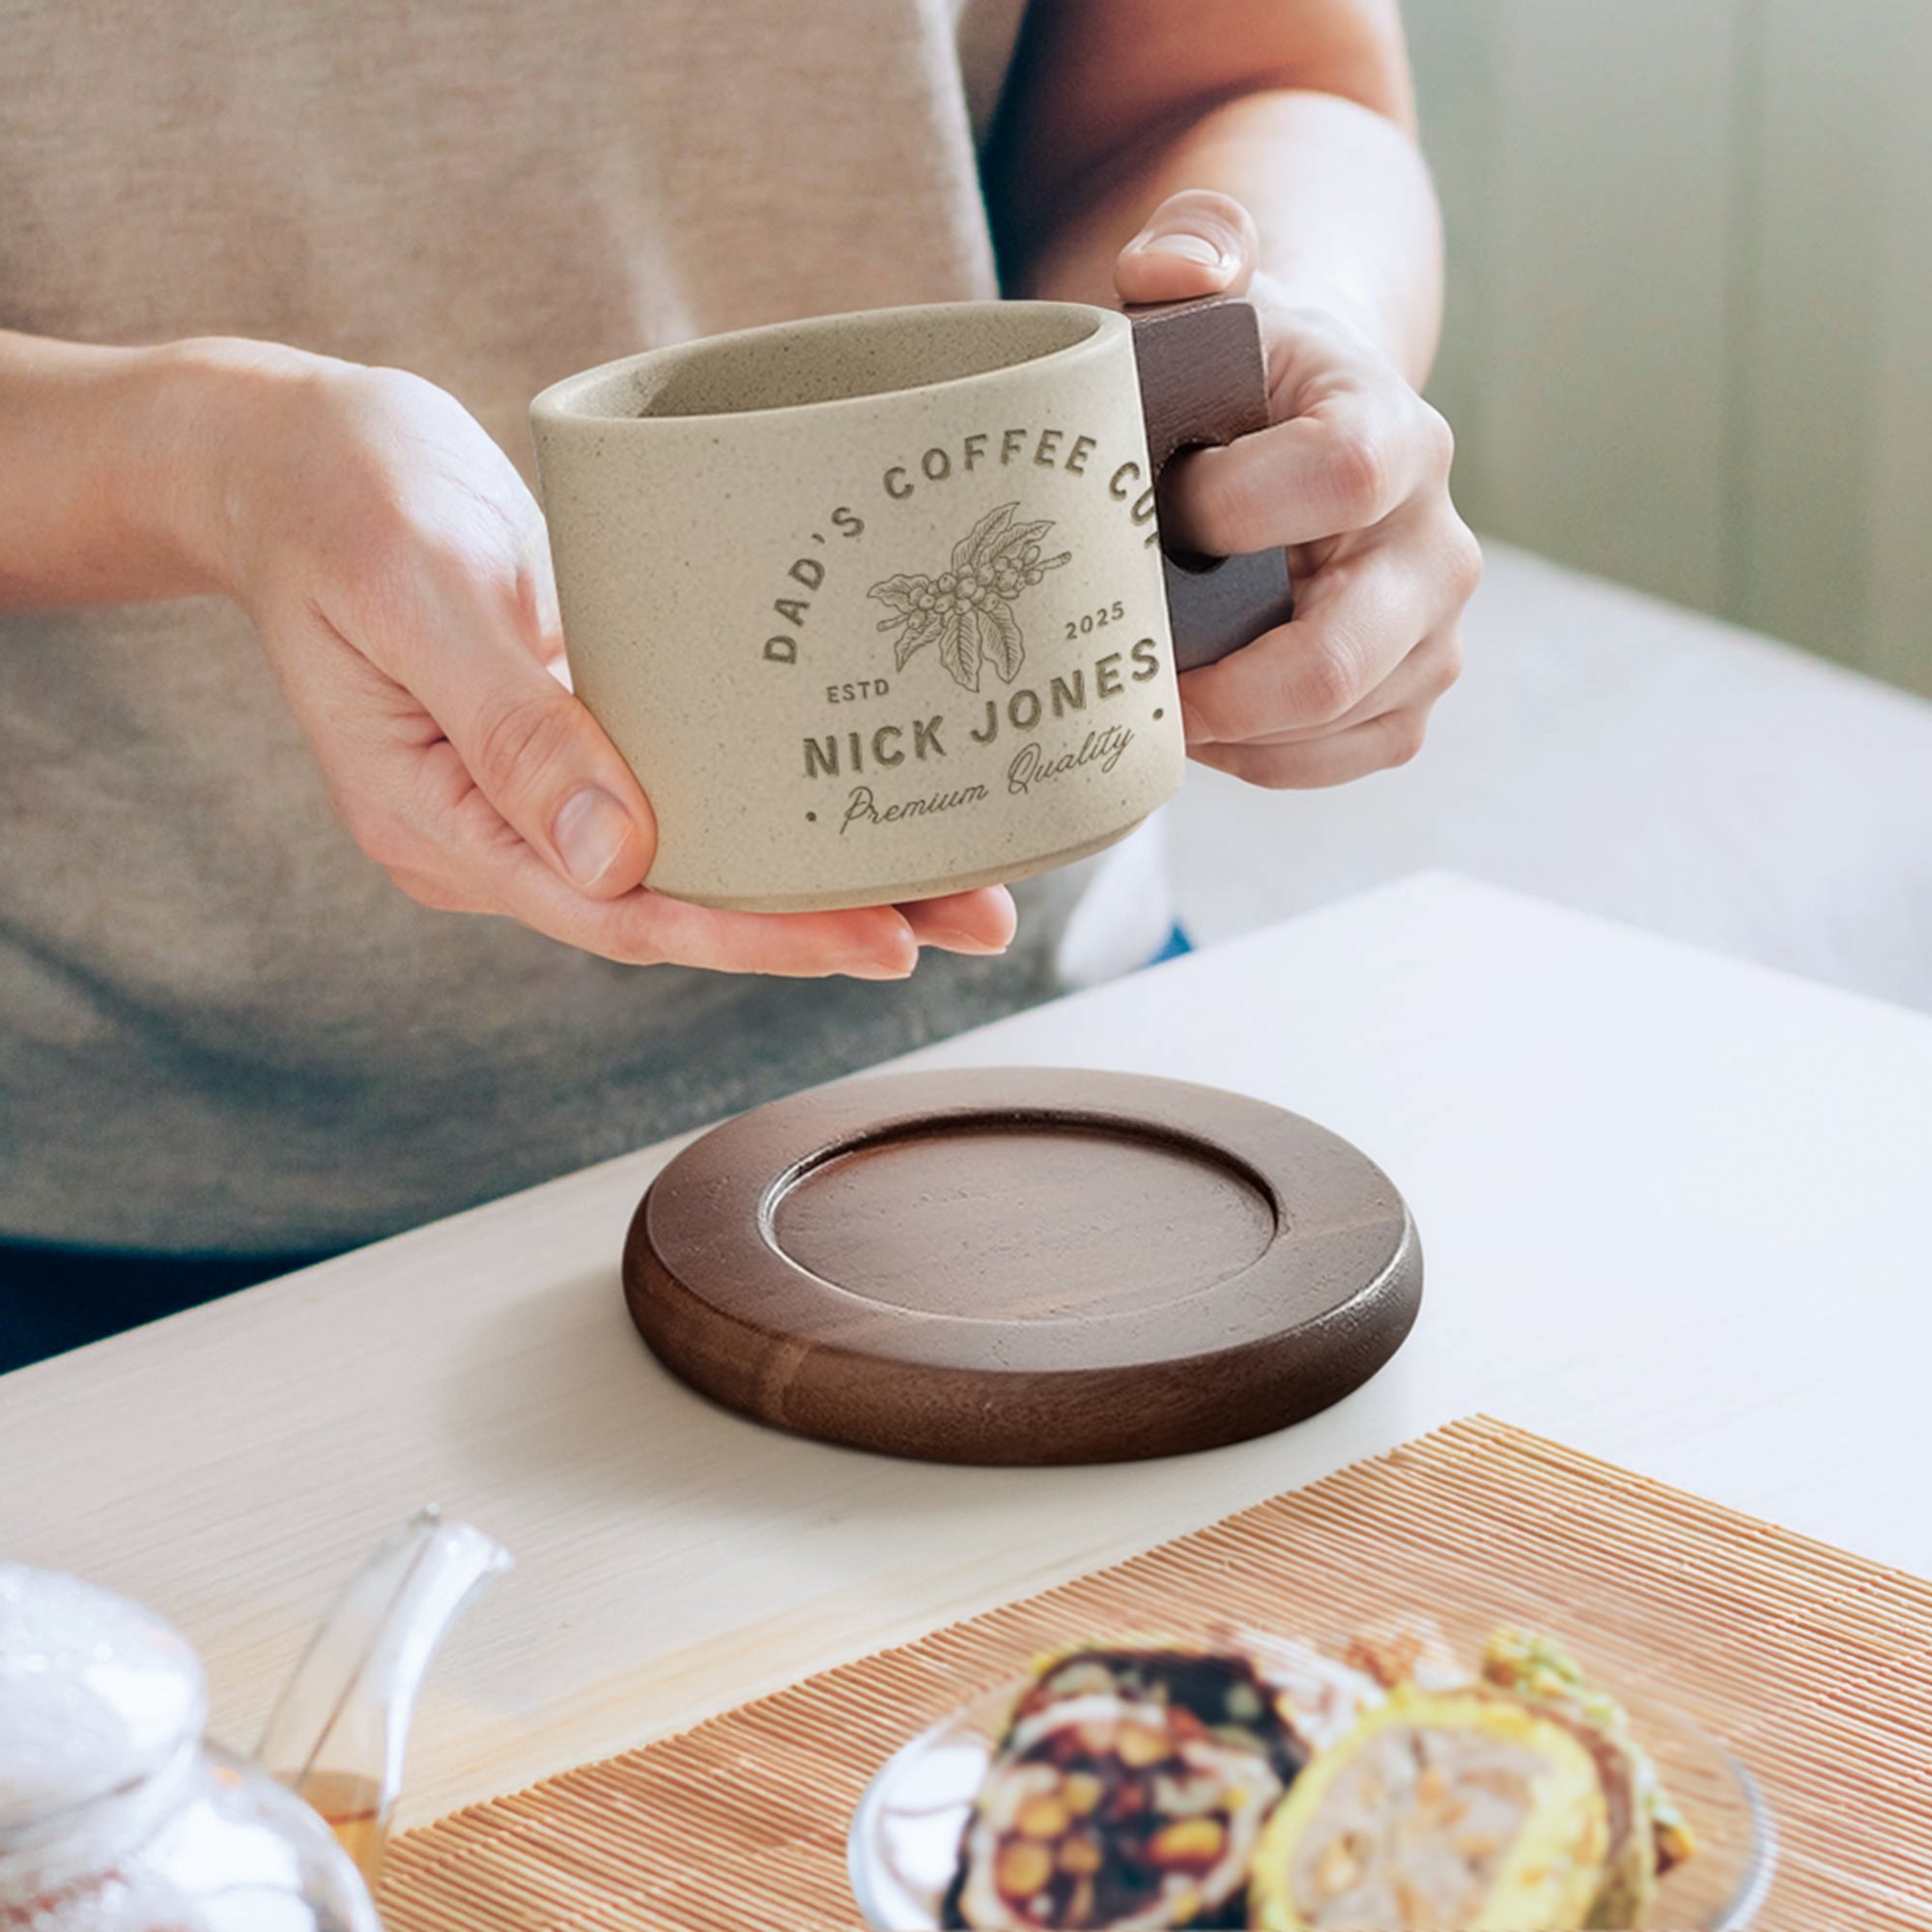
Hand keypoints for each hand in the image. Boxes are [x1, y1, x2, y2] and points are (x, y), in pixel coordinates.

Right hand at [181, 343, 1012, 974]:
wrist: (290, 453)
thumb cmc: (338, 495)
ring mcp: (535, 799)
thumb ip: (509, 723)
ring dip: (822, 876)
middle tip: (974, 923)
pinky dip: (775, 812)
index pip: (621, 914)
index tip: (879, 937)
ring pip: (696, 866)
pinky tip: (863, 807)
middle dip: (827, 922)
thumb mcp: (415, 587)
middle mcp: (497, 838)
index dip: (756, 935)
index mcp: (442, 828)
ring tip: (959, 884)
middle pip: (679, 910)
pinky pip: (687, 802)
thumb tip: (613, 858)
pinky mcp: (571, 748)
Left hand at [1112, 192, 1480, 785]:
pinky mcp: (1412, 691)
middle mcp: (1435, 536)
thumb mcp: (1215, 288)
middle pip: (1348, 652)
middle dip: (1228, 687)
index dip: (1234, 507)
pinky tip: (1205, 730)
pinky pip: (1352, 756)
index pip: (1340, 475)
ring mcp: (1432, 626)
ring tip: (1154, 701)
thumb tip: (1172, 269)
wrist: (1308, 420)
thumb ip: (1193, 246)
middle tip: (1134, 685)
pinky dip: (1267, 760)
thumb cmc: (1240, 368)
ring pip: (1346, 720)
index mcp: (1390, 427)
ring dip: (1235, 732)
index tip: (1156, 510)